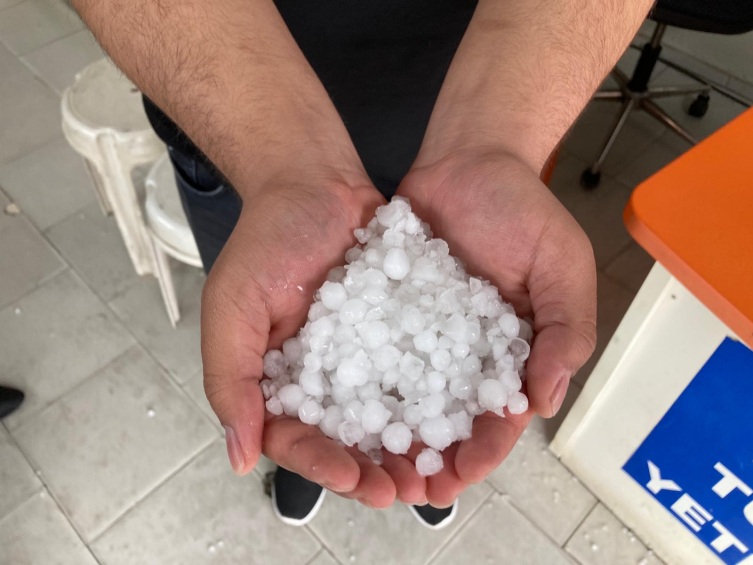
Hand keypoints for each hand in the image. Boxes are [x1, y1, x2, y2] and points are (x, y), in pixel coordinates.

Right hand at [201, 169, 427, 507]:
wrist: (316, 183)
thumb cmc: (267, 238)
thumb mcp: (232, 306)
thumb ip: (228, 379)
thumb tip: (239, 456)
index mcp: (276, 380)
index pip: (296, 439)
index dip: (322, 466)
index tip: (354, 477)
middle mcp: (321, 377)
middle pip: (346, 440)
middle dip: (374, 470)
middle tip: (405, 489)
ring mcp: (361, 358)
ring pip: (385, 416)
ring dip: (408, 447)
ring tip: (435, 469)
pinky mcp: (396, 334)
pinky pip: (415, 373)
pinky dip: (434, 398)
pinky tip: (457, 416)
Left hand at [396, 149, 596, 506]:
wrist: (469, 160)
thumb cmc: (523, 208)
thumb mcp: (562, 265)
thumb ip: (565, 330)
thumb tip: (546, 400)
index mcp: (515, 352)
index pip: (500, 417)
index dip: (483, 452)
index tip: (457, 478)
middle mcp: (467, 352)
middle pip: (449, 420)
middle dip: (430, 458)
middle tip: (402, 488)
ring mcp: (426, 334)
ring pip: (409, 397)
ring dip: (392, 434)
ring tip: (366, 464)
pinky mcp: (391, 312)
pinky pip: (376, 352)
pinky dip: (363, 383)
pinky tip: (341, 408)